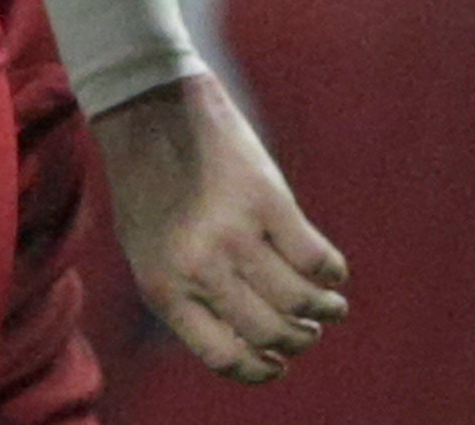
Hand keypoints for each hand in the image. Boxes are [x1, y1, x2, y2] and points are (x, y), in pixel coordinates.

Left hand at [90, 71, 348, 383]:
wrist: (143, 106)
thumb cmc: (146, 182)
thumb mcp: (146, 249)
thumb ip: (187, 295)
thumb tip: (247, 344)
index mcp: (163, 287)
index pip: (225, 357)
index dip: (260, 369)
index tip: (278, 362)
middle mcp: (197, 268)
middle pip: (272, 334)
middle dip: (299, 339)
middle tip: (309, 328)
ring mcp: (233, 234)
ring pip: (300, 301)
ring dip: (325, 309)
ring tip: (330, 303)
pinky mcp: (266, 199)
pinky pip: (317, 259)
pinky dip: (332, 272)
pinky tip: (329, 270)